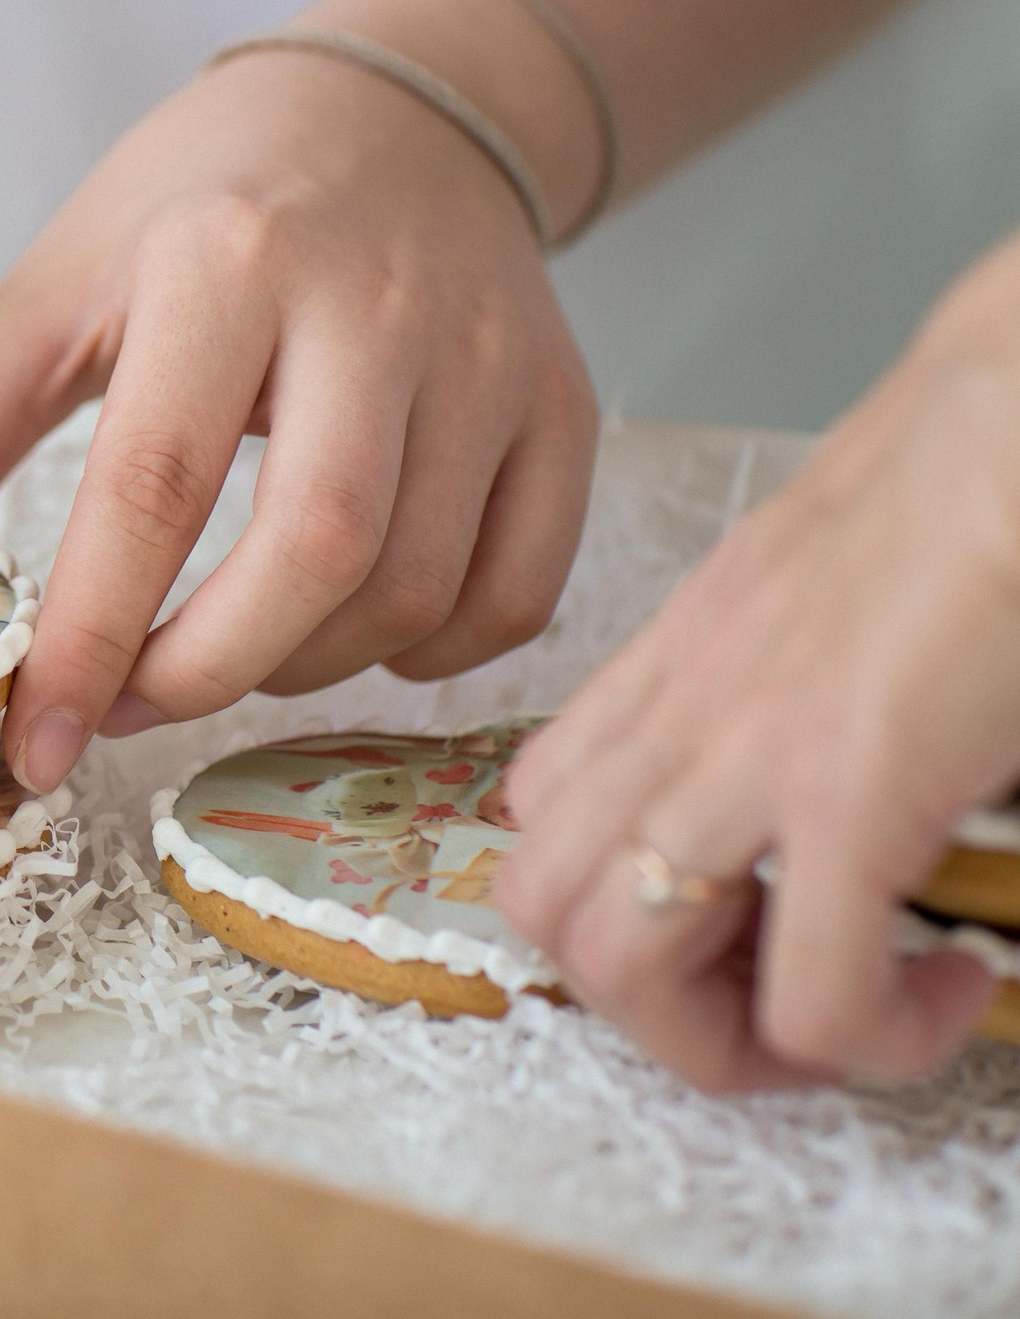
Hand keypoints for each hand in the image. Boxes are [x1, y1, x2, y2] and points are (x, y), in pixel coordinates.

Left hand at [0, 46, 597, 791]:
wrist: (394, 106)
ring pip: (414, 587)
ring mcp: (489, 359)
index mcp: (224, 263)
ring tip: (220, 650)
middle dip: (207, 673)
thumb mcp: (59, 288)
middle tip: (130, 704)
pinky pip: (517, 589)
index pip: (154, 486)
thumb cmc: (200, 204)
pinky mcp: (562, 403)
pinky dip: (428, 651)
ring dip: (300, 667)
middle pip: (316, 553)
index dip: (91, 638)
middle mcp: (376, 306)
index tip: (35, 744)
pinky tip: (347, 628)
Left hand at [496, 240, 1019, 1090]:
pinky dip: (869, 1036)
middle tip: (784, 1001)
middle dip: (650, 1003)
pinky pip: (806, 993)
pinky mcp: (851, 779)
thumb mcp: (841, 595)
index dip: (617, 901)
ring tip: (853, 1009)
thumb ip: (811, 687)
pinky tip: (951, 982)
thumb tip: (879, 790)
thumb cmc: (972, 477)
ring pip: (617, 961)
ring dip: (729, 1034)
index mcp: (678, 659)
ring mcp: (749, 742)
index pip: (543, 811)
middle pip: (541, 903)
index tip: (747, 921)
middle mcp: (681, 703)